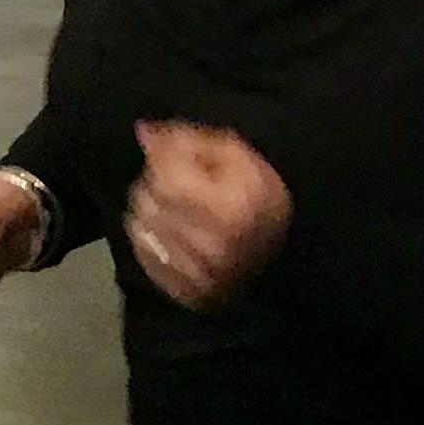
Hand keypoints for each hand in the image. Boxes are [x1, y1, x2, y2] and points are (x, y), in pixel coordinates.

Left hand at [125, 122, 290, 309]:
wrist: (282, 256)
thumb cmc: (261, 198)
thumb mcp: (235, 155)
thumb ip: (187, 140)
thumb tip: (143, 130)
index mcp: (232, 209)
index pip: (165, 177)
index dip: (162, 160)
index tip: (172, 157)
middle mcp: (215, 247)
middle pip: (148, 201)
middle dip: (156, 184)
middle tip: (179, 185)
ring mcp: (200, 276)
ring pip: (141, 228)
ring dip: (151, 211)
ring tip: (176, 208)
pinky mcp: (188, 294)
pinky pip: (144, 257)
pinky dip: (150, 240)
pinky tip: (170, 233)